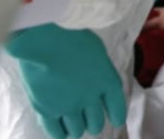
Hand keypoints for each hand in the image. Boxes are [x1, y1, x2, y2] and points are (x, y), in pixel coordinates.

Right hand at [5, 24, 127, 138]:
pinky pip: (56, 132)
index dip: (117, 116)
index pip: (117, 107)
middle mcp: (91, 97)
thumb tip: (96, 78)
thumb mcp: (97, 51)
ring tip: (73, 124)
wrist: (46, 40)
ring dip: (76, 128)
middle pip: (96, 123)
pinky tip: (60, 130)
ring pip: (77, 130)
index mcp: (108, 80)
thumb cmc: (72, 35)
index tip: (116, 121)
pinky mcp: (47, 111)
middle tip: (89, 120)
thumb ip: (99, 70)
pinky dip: (59, 133)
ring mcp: (69, 107)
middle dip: (94, 123)